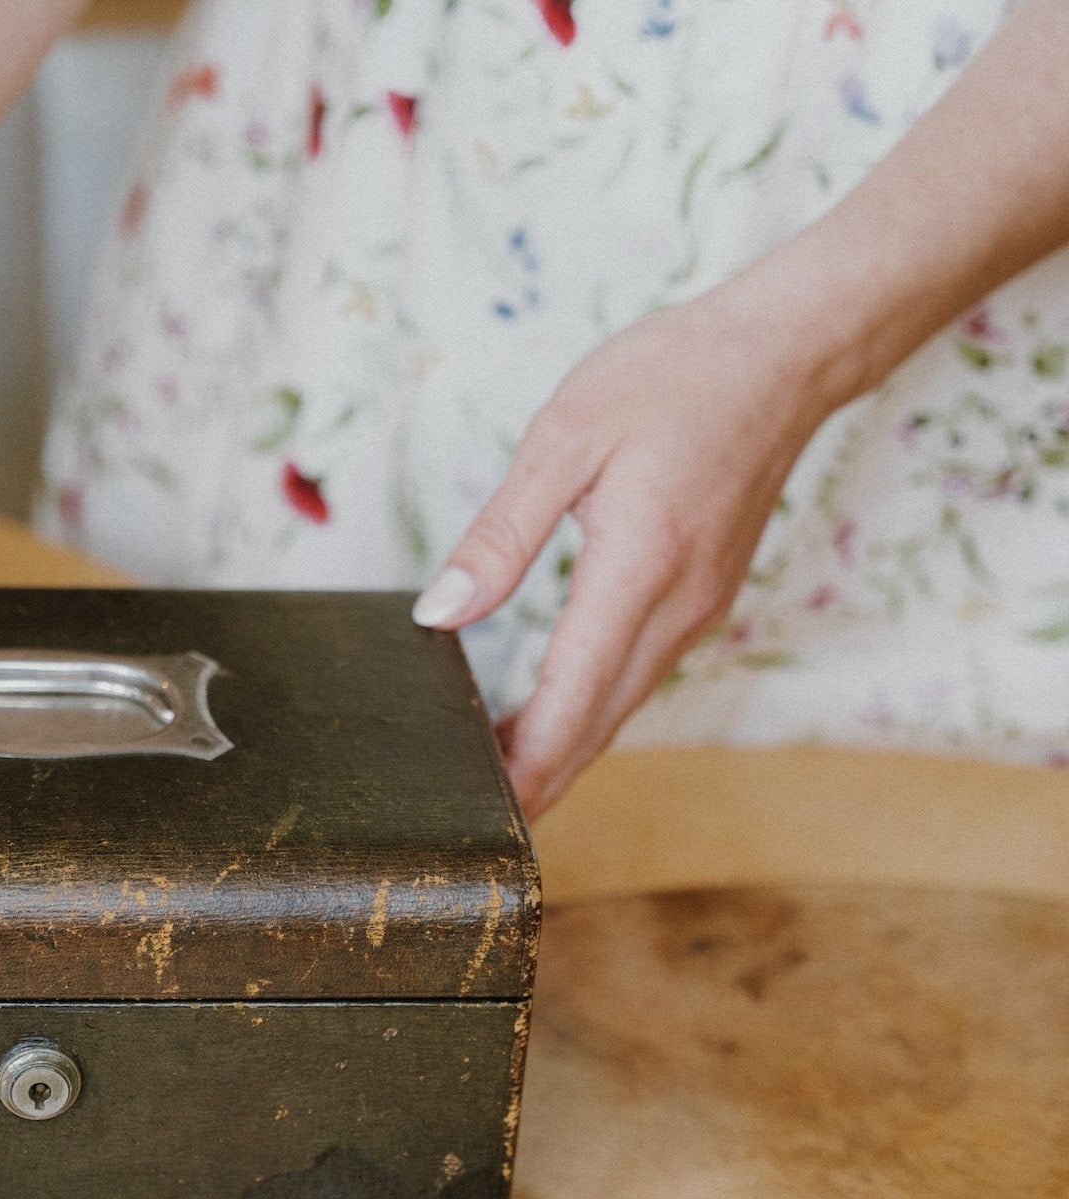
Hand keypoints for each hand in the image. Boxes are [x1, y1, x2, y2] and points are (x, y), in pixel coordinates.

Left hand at [411, 279, 850, 818]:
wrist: (785, 353)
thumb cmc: (672, 378)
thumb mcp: (564, 438)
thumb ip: (500, 535)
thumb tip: (439, 614)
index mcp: (638, 571)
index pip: (572, 700)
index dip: (523, 765)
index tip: (476, 813)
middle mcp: (677, 608)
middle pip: (597, 725)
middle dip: (534, 778)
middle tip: (464, 820)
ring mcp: (697, 609)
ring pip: (619, 708)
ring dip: (559, 749)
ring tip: (485, 776)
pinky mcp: (701, 599)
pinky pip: (636, 676)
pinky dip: (588, 710)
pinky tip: (545, 716)